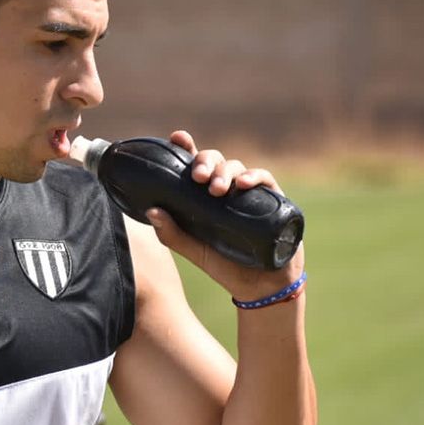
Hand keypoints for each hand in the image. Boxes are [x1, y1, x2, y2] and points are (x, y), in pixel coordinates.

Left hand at [144, 130, 304, 300]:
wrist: (260, 287)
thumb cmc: (225, 266)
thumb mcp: (194, 251)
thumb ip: (172, 233)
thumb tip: (151, 210)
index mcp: (203, 197)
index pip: (194, 166)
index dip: (186, 147)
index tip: (177, 137)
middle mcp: (225, 190)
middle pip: (215, 160)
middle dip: (204, 162)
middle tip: (198, 177)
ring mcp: (248, 193)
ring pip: (236, 167)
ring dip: (225, 172)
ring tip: (217, 190)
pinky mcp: (272, 200)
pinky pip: (265, 179)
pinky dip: (254, 176)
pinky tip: (244, 184)